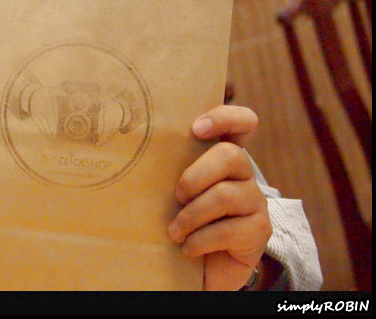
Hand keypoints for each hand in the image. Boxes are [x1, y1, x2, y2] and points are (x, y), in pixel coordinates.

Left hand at [168, 105, 272, 290]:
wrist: (198, 270)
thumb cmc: (179, 222)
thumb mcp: (171, 191)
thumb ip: (167, 169)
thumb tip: (129, 149)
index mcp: (223, 158)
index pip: (242, 122)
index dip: (224, 118)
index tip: (196, 128)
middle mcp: (244, 175)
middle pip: (230, 155)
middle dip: (194, 177)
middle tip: (176, 197)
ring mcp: (255, 202)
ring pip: (225, 195)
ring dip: (191, 216)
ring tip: (174, 232)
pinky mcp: (259, 231)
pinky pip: (229, 230)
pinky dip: (200, 240)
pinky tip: (188, 248)